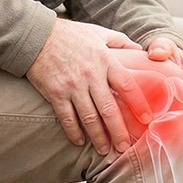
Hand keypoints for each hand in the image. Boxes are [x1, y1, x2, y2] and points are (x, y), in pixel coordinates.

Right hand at [26, 19, 152, 154]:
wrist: (35, 35)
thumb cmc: (69, 34)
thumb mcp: (98, 32)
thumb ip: (120, 41)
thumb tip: (140, 49)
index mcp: (104, 60)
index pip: (127, 86)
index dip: (138, 105)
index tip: (146, 120)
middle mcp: (91, 75)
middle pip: (109, 109)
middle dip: (119, 131)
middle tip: (124, 147)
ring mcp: (72, 85)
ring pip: (89, 118)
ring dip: (98, 137)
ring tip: (105, 150)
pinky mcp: (55, 92)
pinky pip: (67, 117)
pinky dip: (74, 132)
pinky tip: (80, 141)